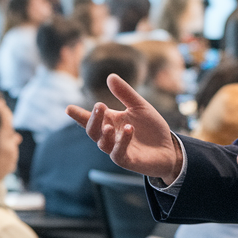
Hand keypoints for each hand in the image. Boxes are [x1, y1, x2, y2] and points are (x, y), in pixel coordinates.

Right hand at [67, 74, 182, 183]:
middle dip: (93, 119)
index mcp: (110, 122)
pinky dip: (122, 142)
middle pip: (92, 130)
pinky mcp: (127, 160)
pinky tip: (128, 130)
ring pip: (103, 143)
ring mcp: (117, 149)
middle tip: (99, 106)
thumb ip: (125, 93)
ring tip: (109, 124)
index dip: (79, 114)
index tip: (69, 108)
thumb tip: (110, 76)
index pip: (90, 118)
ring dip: (105, 133)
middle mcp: (110, 136)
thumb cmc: (151, 128)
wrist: (169, 148)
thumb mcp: (140, 106)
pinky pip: (119, 153)